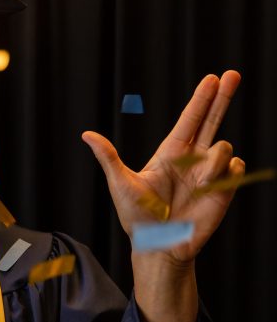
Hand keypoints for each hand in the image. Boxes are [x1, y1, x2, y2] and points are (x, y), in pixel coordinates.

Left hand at [81, 71, 242, 264]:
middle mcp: (192, 158)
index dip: (201, 99)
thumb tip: (86, 134)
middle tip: (233, 74)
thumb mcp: (120, 184)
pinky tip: (210, 187)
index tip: (212, 78)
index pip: (189, 119)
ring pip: (224, 146)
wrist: (160, 247)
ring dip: (212, 159)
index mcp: (169, 153)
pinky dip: (227, 172)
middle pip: (211, 120)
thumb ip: (108, 157)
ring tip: (195, 184)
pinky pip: (237, 166)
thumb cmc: (137, 218)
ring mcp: (209, 173)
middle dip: (222, 97)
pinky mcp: (225, 188)